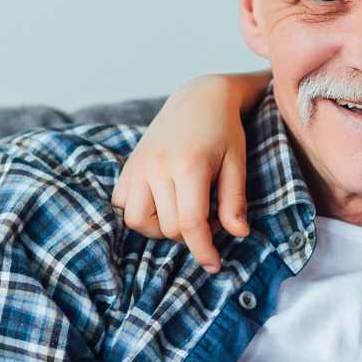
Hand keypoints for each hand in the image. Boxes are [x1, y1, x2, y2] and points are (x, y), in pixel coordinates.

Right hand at [110, 71, 267, 270]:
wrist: (199, 97)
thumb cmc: (224, 130)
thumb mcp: (237, 162)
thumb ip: (234, 200)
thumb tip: (238, 235)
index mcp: (188, 166)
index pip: (190, 225)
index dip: (203, 251)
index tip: (214, 265)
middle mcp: (157, 167)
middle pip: (168, 227)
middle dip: (190, 235)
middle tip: (210, 218)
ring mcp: (138, 166)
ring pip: (138, 221)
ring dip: (160, 227)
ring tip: (182, 213)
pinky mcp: (128, 165)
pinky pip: (123, 204)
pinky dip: (140, 212)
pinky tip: (161, 202)